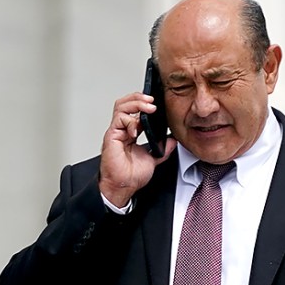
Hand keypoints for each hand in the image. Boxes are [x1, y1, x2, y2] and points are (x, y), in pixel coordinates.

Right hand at [99, 92, 176, 206]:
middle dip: (139, 97)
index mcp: (130, 133)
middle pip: (125, 103)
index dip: (144, 103)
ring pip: (121, 106)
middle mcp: (122, 130)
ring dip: (135, 103)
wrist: (123, 187)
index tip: (157, 105)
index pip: (134, 109)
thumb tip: (173, 140)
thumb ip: (163, 149)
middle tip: (152, 100)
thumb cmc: (131, 176)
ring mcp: (116, 132)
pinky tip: (137, 128)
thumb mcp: (154, 159)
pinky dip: (130, 120)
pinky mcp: (111, 136)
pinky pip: (119, 119)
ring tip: (148, 107)